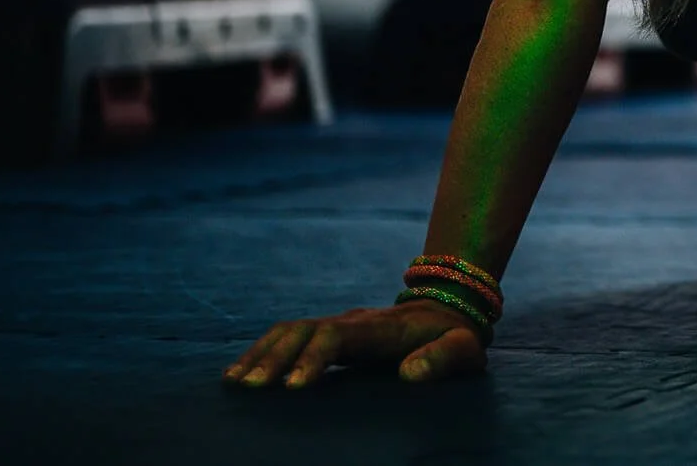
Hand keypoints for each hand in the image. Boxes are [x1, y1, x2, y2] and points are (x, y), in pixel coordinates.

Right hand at [223, 301, 485, 388]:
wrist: (451, 308)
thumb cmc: (456, 338)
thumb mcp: (463, 349)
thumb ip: (442, 359)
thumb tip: (409, 375)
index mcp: (381, 327)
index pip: (337, 336)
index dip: (314, 358)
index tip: (294, 387)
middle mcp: (354, 320)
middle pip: (304, 330)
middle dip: (274, 357)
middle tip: (248, 387)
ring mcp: (341, 324)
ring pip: (291, 330)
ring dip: (261, 353)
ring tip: (232, 381)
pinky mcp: (332, 334)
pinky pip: (291, 337)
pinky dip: (264, 351)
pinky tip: (242, 372)